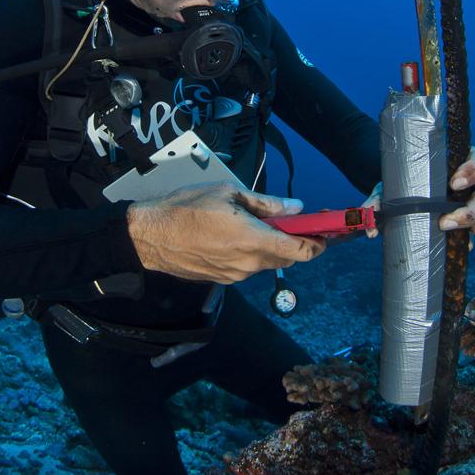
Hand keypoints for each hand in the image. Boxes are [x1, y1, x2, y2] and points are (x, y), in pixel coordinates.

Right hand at [126, 182, 326, 284]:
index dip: (318, 243)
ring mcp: (235, 275)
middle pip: (287, 258)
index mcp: (253, 239)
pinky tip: (234, 237)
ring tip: (253, 224)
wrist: (150, 236)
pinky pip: (247, 267)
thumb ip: (267, 203)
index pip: (301, 251)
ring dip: (270, 247)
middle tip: (288, 222)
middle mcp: (248, 263)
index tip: (325, 232)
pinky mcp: (223, 280)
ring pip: (266, 263)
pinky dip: (251, 254)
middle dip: (293, 242)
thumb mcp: (229, 194)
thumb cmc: (186, 208)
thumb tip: (295, 207)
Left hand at [360, 145, 474, 241]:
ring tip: (449, 229)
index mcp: (457, 159)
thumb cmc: (399, 184)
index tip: (454, 183)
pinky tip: (466, 242)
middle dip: (472, 208)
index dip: (473, 169)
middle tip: (445, 220)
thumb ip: (377, 202)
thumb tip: (371, 229)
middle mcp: (472, 179)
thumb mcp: (387, 187)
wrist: (400, 194)